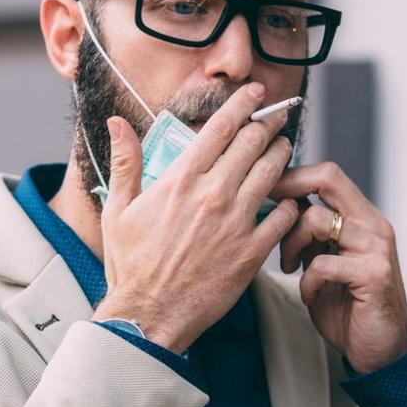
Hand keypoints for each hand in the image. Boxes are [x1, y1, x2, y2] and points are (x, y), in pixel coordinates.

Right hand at [92, 83, 299, 352]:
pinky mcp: (252, 252)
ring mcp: (236, 223)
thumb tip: (118, 123)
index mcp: (181, 179)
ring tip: (285, 146)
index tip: (255, 92)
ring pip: (273, 173)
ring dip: (282, 154)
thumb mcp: (118, 209)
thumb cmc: (130, 265)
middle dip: (269, 123)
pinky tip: (288, 197)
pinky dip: (288, 203)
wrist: (148, 315)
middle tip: (278, 115)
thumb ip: (124, 162)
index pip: (221, 127)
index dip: (243, 103)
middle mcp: (212, 195)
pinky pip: (282, 217)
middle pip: (253, 143)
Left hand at [272, 162, 406, 373]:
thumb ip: (311, 235)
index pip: (329, 174)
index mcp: (363, 218)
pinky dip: (307, 281)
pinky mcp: (374, 275)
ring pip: (318, 221)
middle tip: (268, 210)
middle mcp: (374, 225)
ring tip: (289, 267)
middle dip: (289, 189)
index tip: (266, 190)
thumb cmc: (349, 307)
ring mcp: (377, 248)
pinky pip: (323, 264)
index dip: (293, 175)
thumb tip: (280, 206)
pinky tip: (310, 295)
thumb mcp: (325, 262)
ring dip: (291, 243)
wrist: (380, 350)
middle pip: (329, 178)